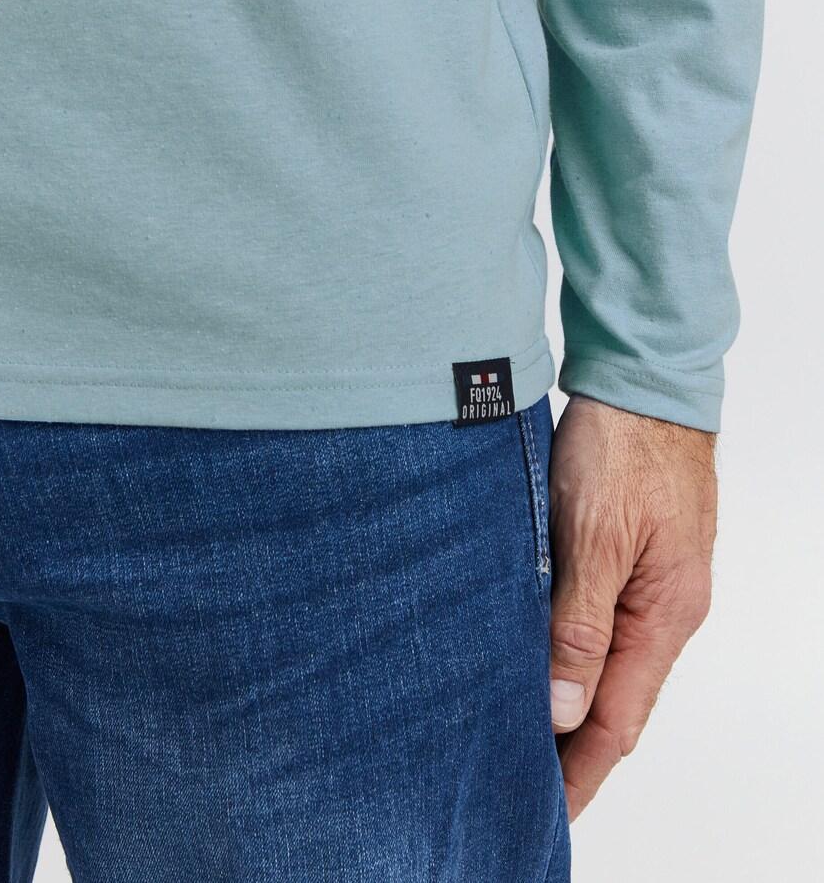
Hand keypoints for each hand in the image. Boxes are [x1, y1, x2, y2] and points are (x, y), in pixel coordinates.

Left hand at [548, 395, 716, 820]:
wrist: (643, 380)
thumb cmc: (624, 448)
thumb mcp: (595, 539)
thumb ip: (579, 624)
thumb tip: (564, 708)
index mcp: (664, 614)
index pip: (620, 719)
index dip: (582, 770)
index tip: (544, 808)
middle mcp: (666, 607)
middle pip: (618, 699)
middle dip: (574, 746)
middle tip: (521, 781)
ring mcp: (653, 581)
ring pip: (609, 660)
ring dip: (571, 699)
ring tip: (522, 732)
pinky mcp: (633, 554)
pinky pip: (604, 621)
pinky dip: (574, 652)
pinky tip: (541, 658)